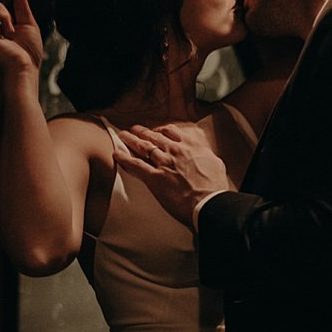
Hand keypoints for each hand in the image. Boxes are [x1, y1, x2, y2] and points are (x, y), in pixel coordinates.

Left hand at [114, 124, 230, 228]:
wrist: (210, 202)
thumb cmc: (215, 187)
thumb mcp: (215, 163)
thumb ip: (205, 155)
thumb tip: (204, 154)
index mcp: (191, 146)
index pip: (171, 131)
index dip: (160, 130)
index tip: (156, 131)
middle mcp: (176, 151)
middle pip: (154, 136)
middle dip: (142, 132)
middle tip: (134, 129)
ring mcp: (164, 163)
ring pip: (143, 147)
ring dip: (130, 140)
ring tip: (122, 135)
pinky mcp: (155, 178)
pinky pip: (135, 165)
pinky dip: (124, 159)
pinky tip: (116, 154)